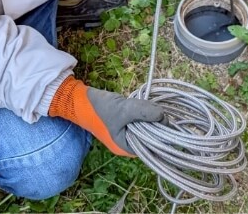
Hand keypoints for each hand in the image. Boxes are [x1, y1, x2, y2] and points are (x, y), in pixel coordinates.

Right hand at [48, 76, 163, 155]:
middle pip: (150, 137)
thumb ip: (144, 111)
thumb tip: (164, 115)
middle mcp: (127, 144)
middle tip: (157, 110)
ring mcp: (125, 133)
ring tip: (148, 106)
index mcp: (125, 148)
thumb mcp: (123, 109)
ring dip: (149, 116)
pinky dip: (143, 113)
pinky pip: (140, 120)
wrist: (80, 99)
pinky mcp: (125, 123)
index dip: (161, 134)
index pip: (151, 147)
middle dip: (155, 124)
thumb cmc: (99, 109)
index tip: (167, 120)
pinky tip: (142, 105)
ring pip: (146, 127)